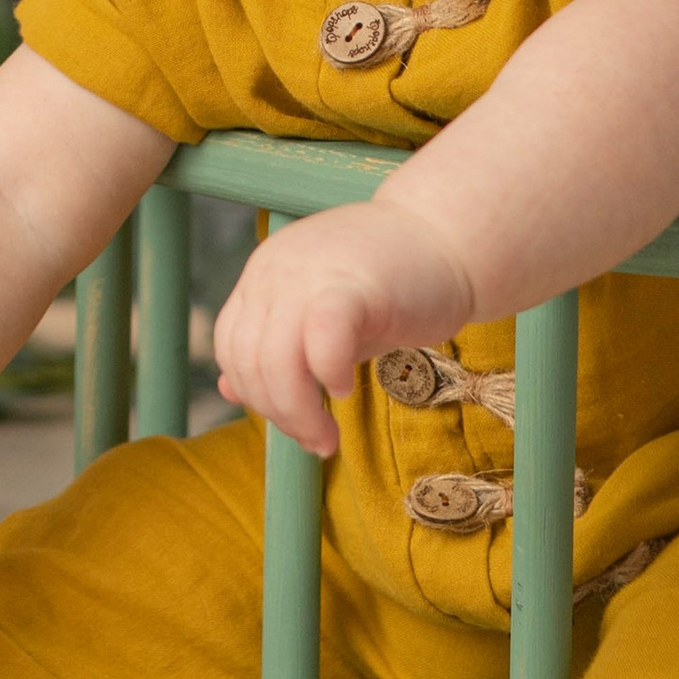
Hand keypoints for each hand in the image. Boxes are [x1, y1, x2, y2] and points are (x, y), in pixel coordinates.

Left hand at [212, 196, 473, 456]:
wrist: (449, 238)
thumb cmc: (391, 285)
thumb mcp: (320, 319)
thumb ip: (278, 351)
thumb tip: (229, 389)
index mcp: (263, 275)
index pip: (230, 347)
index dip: (255, 395)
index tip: (294, 422)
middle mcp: (276, 269)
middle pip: (248, 359)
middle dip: (278, 413)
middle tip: (316, 440)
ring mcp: (311, 272)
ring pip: (276, 358)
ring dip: (298, 411)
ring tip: (328, 436)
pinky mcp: (354, 283)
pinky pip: (321, 337)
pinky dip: (326, 372)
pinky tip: (346, 388)